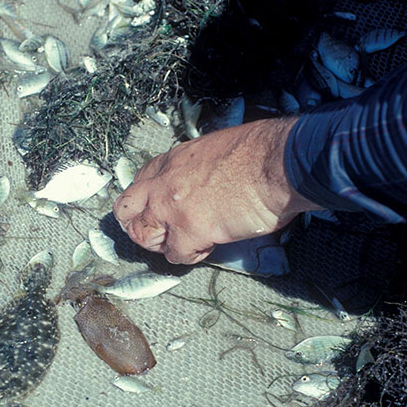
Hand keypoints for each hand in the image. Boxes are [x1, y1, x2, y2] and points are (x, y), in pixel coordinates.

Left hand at [113, 117, 321, 263]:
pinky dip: (188, 256)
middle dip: (138, 224)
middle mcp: (165, 182)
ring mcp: (172, 207)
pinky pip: (175, 254)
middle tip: (159, 234)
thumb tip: (206, 182)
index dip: (146, 198)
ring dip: (160, 243)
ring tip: (181, 245)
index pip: (141, 180)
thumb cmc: (261, 152)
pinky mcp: (189, 230)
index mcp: (174, 159)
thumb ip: (200, 168)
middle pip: (127, 209)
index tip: (157, 208)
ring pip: (142, 234)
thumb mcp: (218, 149)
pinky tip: (206, 248)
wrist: (279, 163)